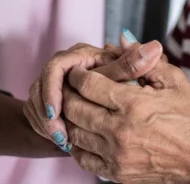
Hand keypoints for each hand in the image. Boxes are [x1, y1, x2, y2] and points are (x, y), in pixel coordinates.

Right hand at [22, 31, 163, 151]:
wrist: (114, 105)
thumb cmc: (123, 86)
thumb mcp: (128, 76)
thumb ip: (135, 65)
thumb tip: (153, 47)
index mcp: (81, 54)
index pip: (56, 67)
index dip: (53, 90)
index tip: (57, 112)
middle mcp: (63, 65)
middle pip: (41, 85)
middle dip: (48, 112)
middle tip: (60, 134)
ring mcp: (51, 81)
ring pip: (36, 101)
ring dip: (46, 123)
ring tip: (62, 141)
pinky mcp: (45, 98)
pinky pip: (36, 113)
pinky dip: (45, 127)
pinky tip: (61, 141)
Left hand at [62, 61, 189, 183]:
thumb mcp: (174, 80)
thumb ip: (144, 60)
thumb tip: (122, 38)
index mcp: (133, 104)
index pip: (88, 84)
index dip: (78, 74)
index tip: (78, 71)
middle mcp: (120, 131)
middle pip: (75, 108)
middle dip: (68, 94)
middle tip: (71, 87)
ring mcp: (117, 155)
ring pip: (75, 133)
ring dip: (71, 119)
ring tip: (78, 108)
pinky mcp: (117, 173)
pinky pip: (83, 158)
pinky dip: (78, 145)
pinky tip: (86, 133)